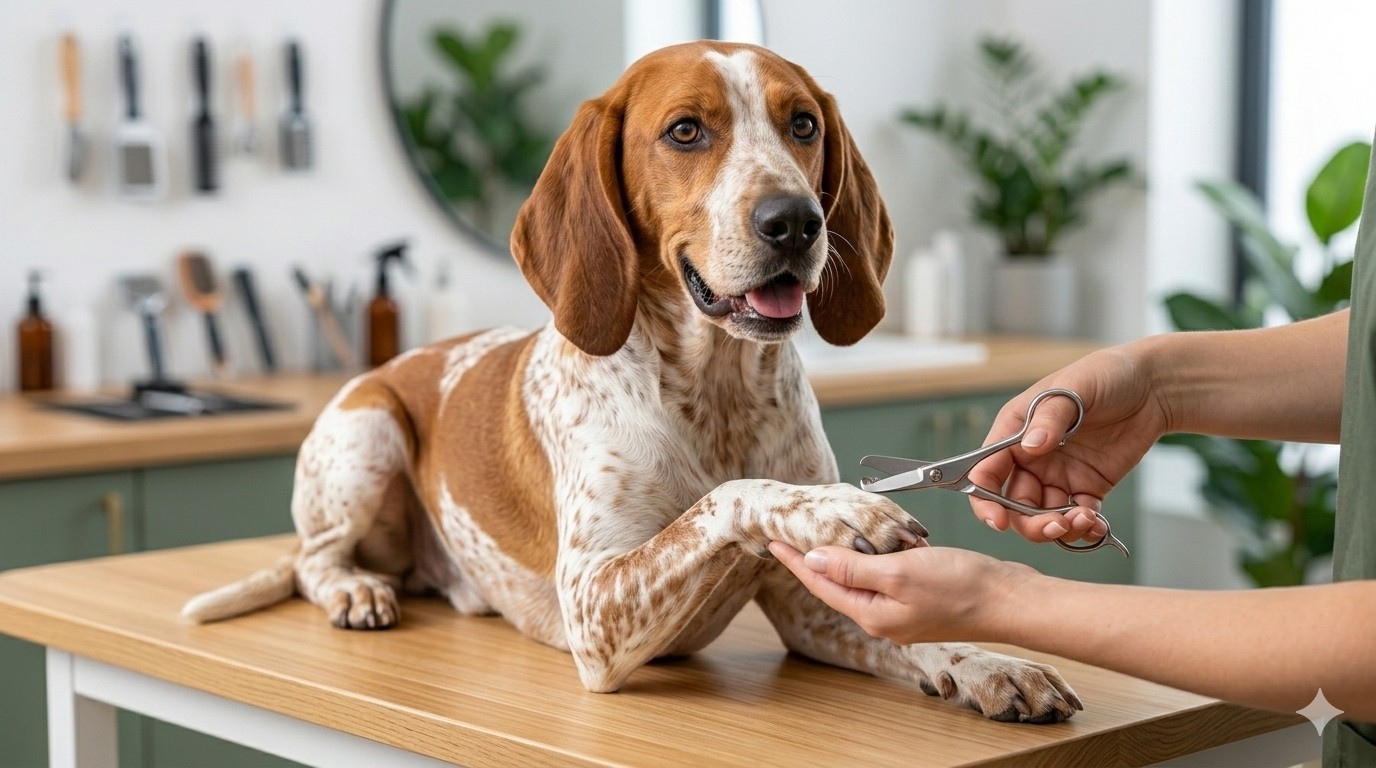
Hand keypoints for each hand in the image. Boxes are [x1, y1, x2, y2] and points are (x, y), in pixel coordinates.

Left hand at [767, 541, 1032, 644]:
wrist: (1009, 600)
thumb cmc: (960, 587)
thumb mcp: (898, 572)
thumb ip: (852, 568)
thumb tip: (812, 561)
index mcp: (872, 615)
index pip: (821, 585)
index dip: (796, 562)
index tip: (773, 542)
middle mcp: (883, 618)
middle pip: (837, 586)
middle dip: (814, 562)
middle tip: (791, 536)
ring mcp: (903, 612)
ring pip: (861, 582)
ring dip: (844, 559)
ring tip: (823, 537)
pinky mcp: (921, 601)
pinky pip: (885, 579)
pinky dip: (874, 560)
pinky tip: (873, 544)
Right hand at [969, 345, 1170, 544]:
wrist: (1153, 386)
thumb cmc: (1105, 375)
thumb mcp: (1073, 388)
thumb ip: (1050, 417)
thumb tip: (1030, 447)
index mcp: (1015, 431)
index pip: (987, 471)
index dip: (985, 499)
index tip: (1000, 520)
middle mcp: (1031, 458)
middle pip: (1014, 504)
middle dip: (1030, 523)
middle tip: (1056, 526)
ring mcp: (1059, 475)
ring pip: (1044, 516)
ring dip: (1059, 527)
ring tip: (1086, 520)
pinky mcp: (1087, 486)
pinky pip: (1077, 516)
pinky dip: (1084, 528)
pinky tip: (1097, 525)